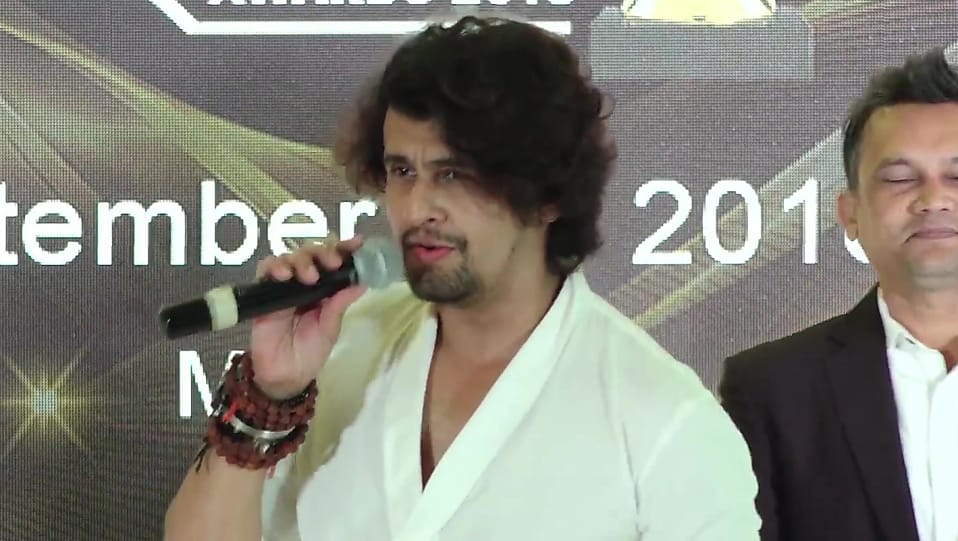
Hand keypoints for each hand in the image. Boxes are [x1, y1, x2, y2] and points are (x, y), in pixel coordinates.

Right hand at [248, 235, 366, 399]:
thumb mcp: (330, 328)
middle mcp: (306, 282)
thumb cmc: (310, 352)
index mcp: (326, 289)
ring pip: (290, 257)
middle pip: (312, 253)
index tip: (357, 242)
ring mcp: (285, 285)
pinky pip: (266, 271)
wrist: (285, 375)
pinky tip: (284, 275)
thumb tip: (361, 282)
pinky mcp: (264, 292)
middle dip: (323, 252)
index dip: (345, 249)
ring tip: (309, 276)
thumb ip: (340, 304)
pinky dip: (274, 267)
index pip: (334, 261)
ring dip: (301, 260)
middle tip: (333, 263)